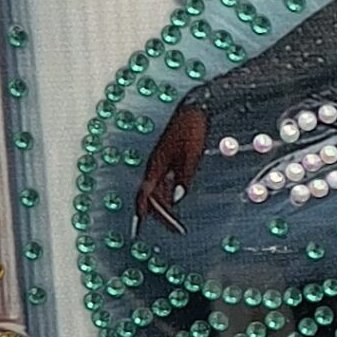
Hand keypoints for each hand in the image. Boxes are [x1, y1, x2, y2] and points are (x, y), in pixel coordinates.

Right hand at [137, 105, 207, 229]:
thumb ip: (184, 177)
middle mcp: (155, 164)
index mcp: (156, 164)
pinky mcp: (168, 158)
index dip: (144, 209)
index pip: (145, 192)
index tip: (142, 225)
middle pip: (151, 194)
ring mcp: (161, 161)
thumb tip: (177, 197)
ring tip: (175, 220)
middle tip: (174, 228)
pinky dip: (168, 194)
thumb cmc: (191, 128)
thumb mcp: (191, 155)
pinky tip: (175, 201)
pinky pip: (164, 181)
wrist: (194, 108)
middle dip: (160, 213)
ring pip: (158, 189)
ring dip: (164, 205)